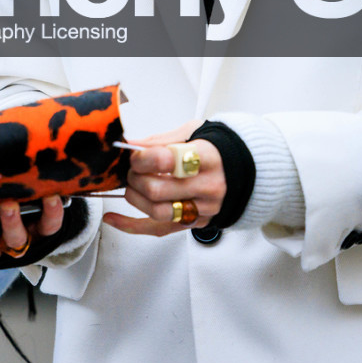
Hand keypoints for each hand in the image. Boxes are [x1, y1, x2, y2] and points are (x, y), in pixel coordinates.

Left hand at [102, 121, 225, 236]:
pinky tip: (112, 218)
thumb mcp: (193, 132)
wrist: (248, 170)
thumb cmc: (217, 149)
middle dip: (135, 178)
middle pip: (158, 190)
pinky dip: (131, 226)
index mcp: (208, 158)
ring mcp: (203, 209)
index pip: (169, 161)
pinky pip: (159, 230)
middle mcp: (208, 186)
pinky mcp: (195, 223)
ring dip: (135, 199)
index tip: (135, 155)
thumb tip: (129, 144)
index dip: (143, 158)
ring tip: (132, 186)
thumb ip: (160, 139)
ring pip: (158, 212)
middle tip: (133, 170)